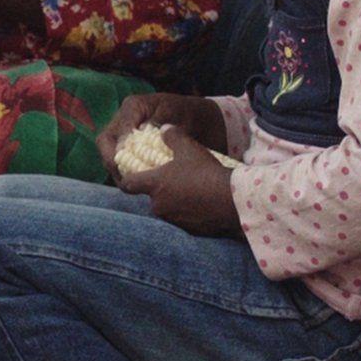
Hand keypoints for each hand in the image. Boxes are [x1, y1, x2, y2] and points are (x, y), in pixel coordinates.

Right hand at [94, 92, 227, 179]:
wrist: (197, 119)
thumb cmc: (186, 113)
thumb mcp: (174, 114)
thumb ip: (158, 122)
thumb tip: (141, 132)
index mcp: (133, 106)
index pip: (118, 128)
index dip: (119, 147)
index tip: (125, 162)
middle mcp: (124, 118)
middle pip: (105, 141)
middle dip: (110, 160)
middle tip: (123, 177)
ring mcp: (125, 133)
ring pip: (109, 153)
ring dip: (117, 169)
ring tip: (129, 184)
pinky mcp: (129, 146)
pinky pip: (120, 160)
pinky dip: (125, 171)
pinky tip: (136, 182)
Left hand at [117, 125, 242, 235]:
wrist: (232, 201)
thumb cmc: (206, 172)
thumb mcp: (189, 148)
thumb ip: (172, 136)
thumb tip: (164, 129)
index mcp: (154, 185)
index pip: (128, 184)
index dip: (128, 179)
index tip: (133, 176)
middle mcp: (158, 206)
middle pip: (152, 197)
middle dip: (161, 189)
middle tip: (176, 180)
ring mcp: (173, 220)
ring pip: (168, 209)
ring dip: (176, 202)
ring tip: (194, 191)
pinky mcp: (188, 231)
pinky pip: (185, 220)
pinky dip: (190, 213)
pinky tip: (205, 204)